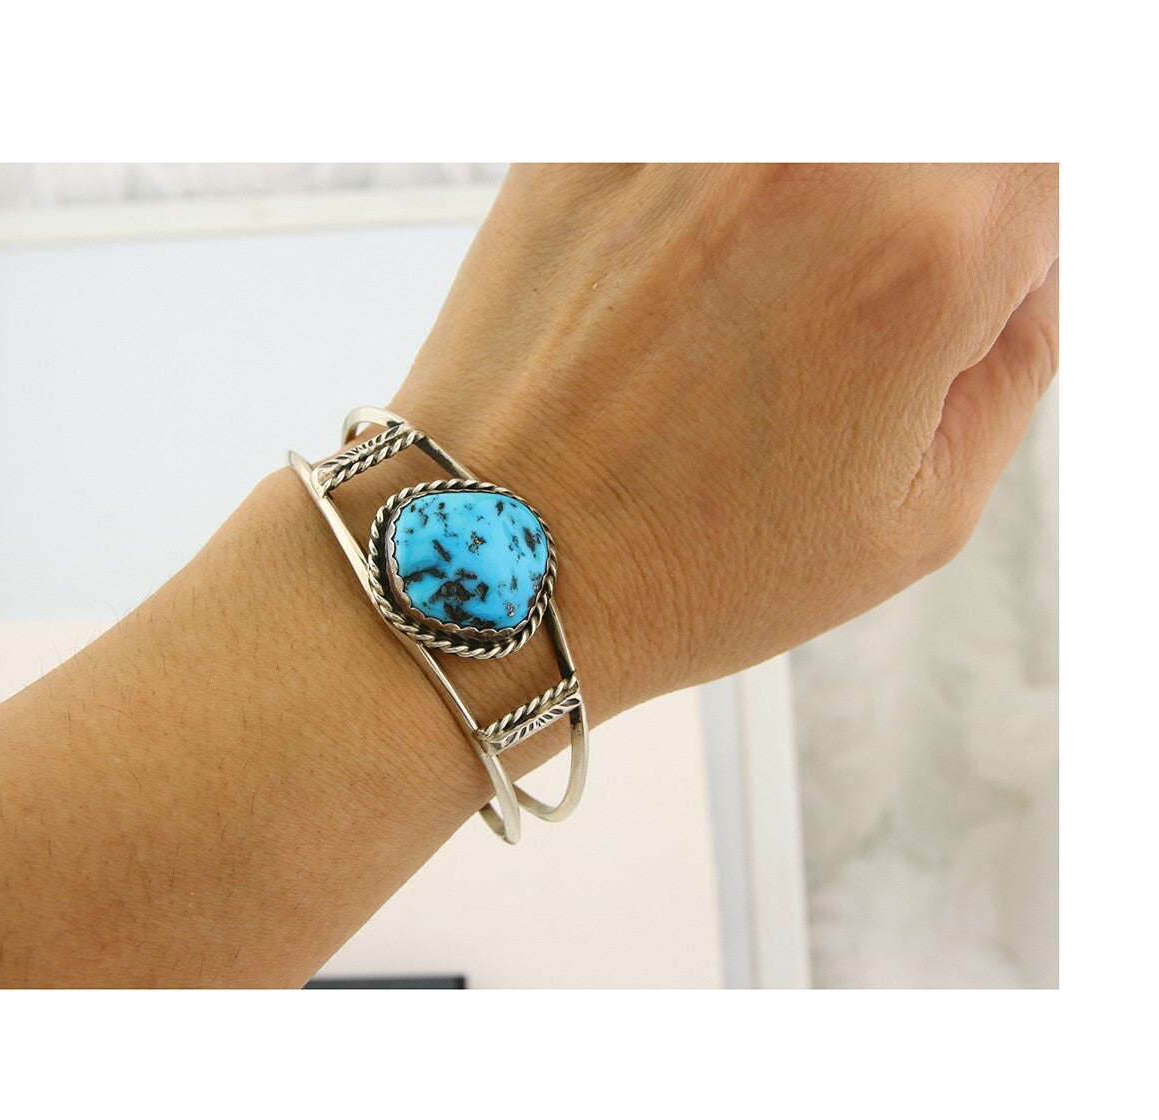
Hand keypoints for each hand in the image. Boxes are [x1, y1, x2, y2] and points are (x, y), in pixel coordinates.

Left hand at [389, 163, 1058, 712]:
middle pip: (935, 133)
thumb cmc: (682, 563)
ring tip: (747, 310)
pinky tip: (679, 289)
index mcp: (927, 242)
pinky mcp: (592, 132)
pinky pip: (706, 141)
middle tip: (859, 306)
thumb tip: (1029, 260)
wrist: (496, 562)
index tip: (974, 274)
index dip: (1013, 232)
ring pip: (817, 135)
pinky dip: (713, 194)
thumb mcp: (922, 511)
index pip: (1049, 155)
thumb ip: (1016, 353)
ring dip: (813, 200)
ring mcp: (691, 129)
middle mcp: (813, 149)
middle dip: (922, 207)